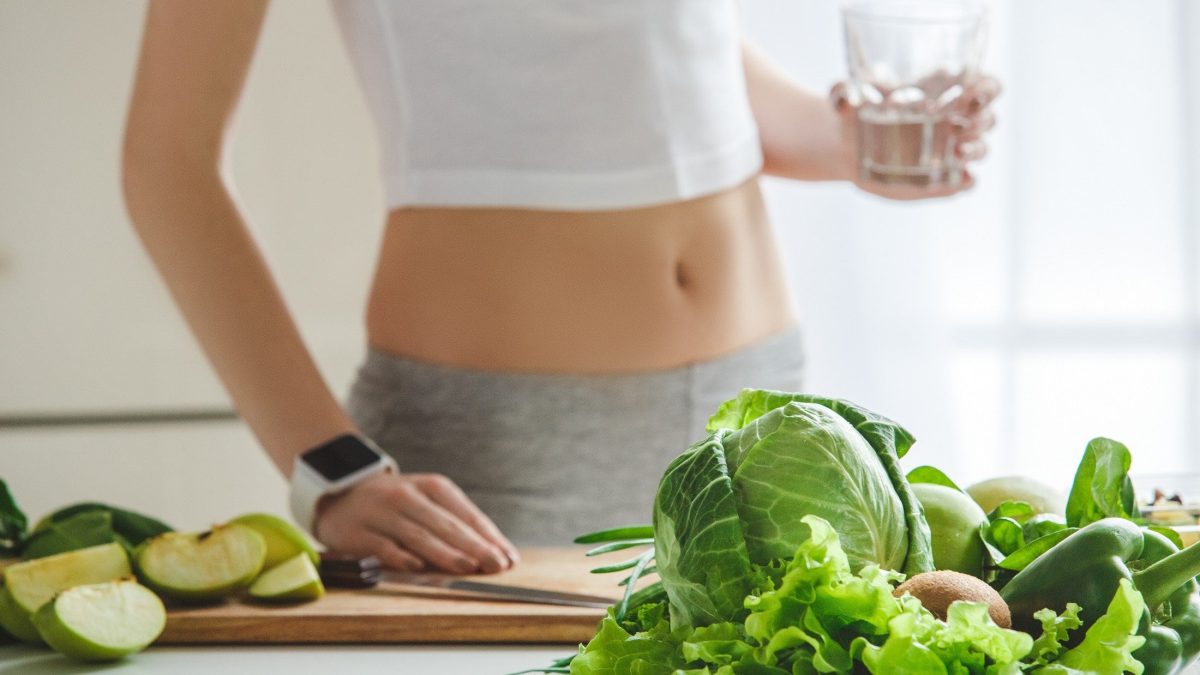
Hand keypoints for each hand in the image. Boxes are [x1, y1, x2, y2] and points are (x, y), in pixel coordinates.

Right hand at [314, 471, 519, 573]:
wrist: (340, 496)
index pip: (466, 513)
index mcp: (432, 487)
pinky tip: (417, 567)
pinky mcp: (357, 531)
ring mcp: (381, 512)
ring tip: (468, 568)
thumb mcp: (427, 504)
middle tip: (497, 565)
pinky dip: (400, 556)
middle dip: (474, 546)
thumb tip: (493, 554)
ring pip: (418, 535)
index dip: (489, 536)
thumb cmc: (396, 506)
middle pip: (446, 524)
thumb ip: (455, 526)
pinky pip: (382, 545)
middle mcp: (407, 496)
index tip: (509, 558)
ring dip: (445, 553)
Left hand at [830, 75, 1000, 200]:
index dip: (986, 87)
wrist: (847, 149)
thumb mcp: (847, 98)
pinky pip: (966, 181)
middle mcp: (955, 120)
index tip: (972, 92)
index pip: (984, 84)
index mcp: (944, 92)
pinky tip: (961, 179)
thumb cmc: (856, 113)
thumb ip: (843, 93)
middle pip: (988, 116)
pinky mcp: (942, 178)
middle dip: (981, 118)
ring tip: (958, 151)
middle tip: (958, 123)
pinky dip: (968, 181)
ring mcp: (950, 150)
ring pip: (981, 147)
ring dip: (977, 148)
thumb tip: (843, 97)